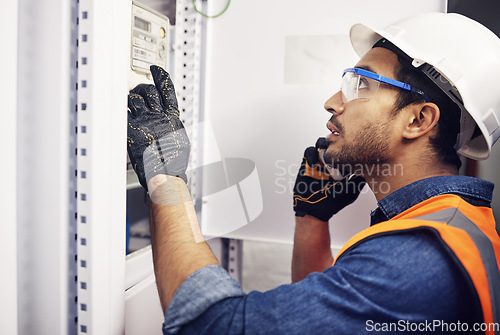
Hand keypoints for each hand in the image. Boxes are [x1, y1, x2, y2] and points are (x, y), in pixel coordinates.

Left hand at [127, 65, 189, 190]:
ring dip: (130, 99)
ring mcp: (146, 121)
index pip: (168, 91)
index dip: (161, 77)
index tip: (156, 69)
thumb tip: (168, 123)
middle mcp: (160, 116)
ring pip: (135, 99)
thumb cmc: (173, 163)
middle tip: (137, 90)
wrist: (165, 173)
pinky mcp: (133, 129)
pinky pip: (124, 112)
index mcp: (172, 118)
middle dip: (142, 88)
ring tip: (128, 103)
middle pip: (149, 91)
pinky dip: (120, 110)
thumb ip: (171, 127)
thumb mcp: (180, 141)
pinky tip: (117, 111)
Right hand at [293, 138, 365, 221]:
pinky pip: (309, 151)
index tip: (353, 149)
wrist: (315, 210)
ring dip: (325, 145)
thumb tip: (372, 172)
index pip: (345, 148)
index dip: (349, 145)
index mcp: (340, 164)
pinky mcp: (307, 163)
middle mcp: (329, 160)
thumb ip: (360, 181)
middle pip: (333, 142)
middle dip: (337, 142)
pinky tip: (316, 162)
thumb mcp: (352, 191)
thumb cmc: (332, 202)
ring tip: (328, 153)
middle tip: (340, 149)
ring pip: (321, 144)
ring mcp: (318, 161)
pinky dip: (312, 153)